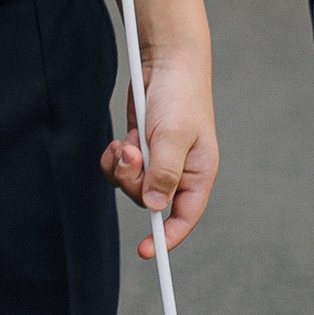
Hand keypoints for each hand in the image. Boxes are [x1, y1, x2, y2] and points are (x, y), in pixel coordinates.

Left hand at [98, 48, 218, 255]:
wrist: (166, 63)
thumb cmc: (179, 97)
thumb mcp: (172, 136)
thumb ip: (163, 172)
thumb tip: (154, 208)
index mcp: (199, 174)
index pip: (184, 216)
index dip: (167, 237)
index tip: (145, 251)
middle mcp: (178, 172)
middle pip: (147, 200)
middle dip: (132, 181)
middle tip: (129, 152)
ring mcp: (156, 160)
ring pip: (130, 184)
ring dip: (121, 167)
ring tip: (125, 142)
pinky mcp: (138, 147)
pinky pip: (119, 167)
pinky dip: (114, 157)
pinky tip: (119, 139)